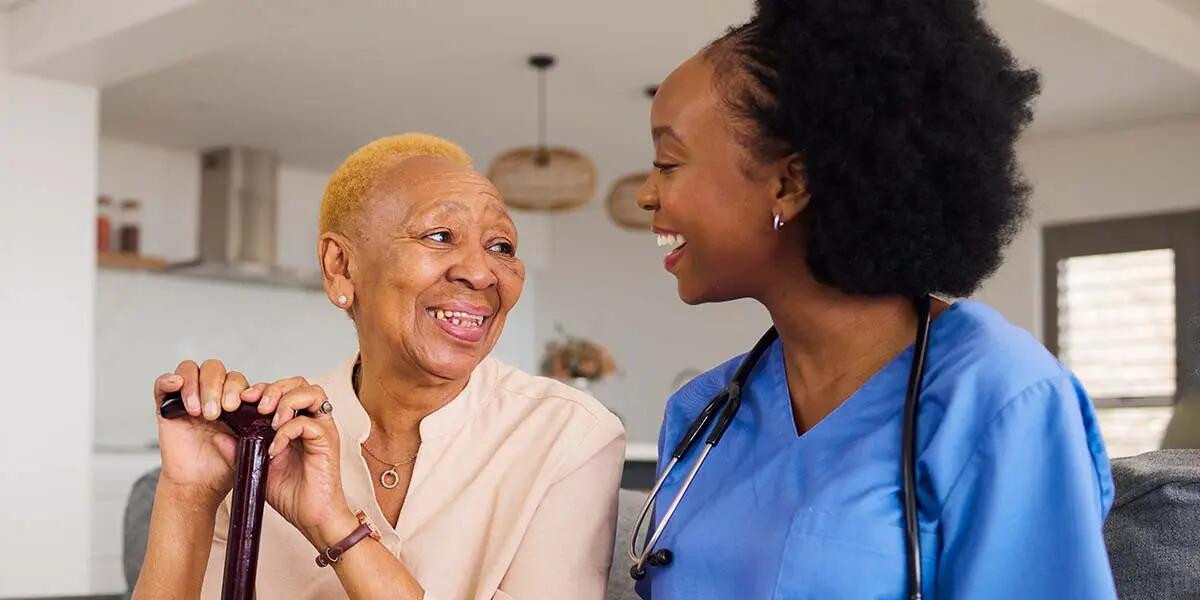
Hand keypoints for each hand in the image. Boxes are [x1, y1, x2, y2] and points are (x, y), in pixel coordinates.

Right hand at [152, 359, 250, 503]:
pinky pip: (163, 384)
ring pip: (190, 370)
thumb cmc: (225, 466)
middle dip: (215, 387)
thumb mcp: (248, 447)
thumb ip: (253, 432)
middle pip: (213, 368)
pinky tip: (176, 386)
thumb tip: (251, 421)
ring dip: (195, 386)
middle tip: (215, 414)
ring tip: (198, 412)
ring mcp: (189, 399)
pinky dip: (168, 380)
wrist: (200, 485)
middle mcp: (211, 395)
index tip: (234, 407)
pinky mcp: (167, 407)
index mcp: (234, 400)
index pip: (235, 378)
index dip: (236, 387)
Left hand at [246, 378, 354, 547]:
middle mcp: (312, 420)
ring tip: (269, 418)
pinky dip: (288, 431)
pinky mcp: (328, 441)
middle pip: (300, 383)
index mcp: (297, 422)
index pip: (284, 390)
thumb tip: (217, 436)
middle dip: (274, 388)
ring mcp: (322, 429)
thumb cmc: (291, 494)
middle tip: (256, 404)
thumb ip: (240, 450)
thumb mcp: (257, 468)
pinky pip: (308, 423)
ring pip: (312, 392)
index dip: (263, 389)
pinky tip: (275, 448)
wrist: (312, 517)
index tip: (242, 399)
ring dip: (286, 400)